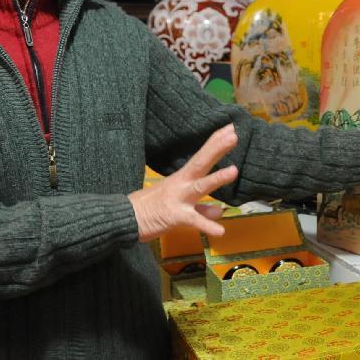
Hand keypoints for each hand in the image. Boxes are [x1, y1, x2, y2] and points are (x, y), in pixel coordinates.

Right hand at [128, 124, 238, 241]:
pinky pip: (193, 221)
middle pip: (201, 163)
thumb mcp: (178, 204)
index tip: (230, 128)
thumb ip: (202, 209)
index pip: (201, 157)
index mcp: (182, 178)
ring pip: (200, 186)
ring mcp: (178, 199)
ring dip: (216, 178)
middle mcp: (181, 184)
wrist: (125, 218)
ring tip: (234, 170)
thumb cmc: (150, 208)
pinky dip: (206, 225)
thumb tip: (220, 211)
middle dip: (217, 149)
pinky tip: (220, 231)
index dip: (215, 143)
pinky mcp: (174, 216)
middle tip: (233, 135)